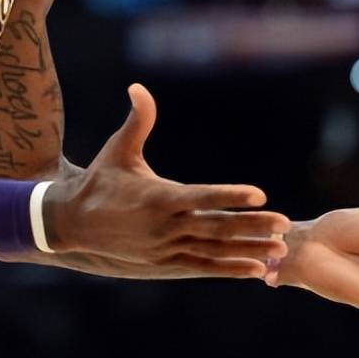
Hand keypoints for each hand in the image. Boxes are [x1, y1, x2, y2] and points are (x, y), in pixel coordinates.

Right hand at [42, 84, 290, 278]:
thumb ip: (137, 120)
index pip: (201, 196)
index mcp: (157, 196)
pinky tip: (257, 270)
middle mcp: (165, 226)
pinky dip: (230, 269)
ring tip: (280, 250)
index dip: (229, 195)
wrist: (73, 223)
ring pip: (215, 251)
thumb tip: (137, 87)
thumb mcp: (117, 150)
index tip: (259, 194)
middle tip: (285, 224)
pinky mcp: (165, 263)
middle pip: (216, 227)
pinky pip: (204, 267)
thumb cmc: (99, 181)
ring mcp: (166, 248)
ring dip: (249, 251)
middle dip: (252, 226)